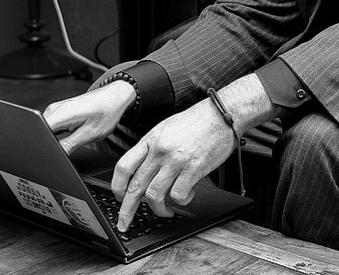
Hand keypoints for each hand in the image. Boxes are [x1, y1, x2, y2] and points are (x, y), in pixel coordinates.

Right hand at [42, 81, 135, 154]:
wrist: (113, 97)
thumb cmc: (107, 111)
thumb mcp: (90, 134)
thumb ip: (69, 145)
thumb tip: (54, 156)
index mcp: (62, 113)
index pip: (39, 132)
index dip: (42, 146)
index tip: (50, 154)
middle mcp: (55, 109)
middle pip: (40, 132)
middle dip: (48, 144)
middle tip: (68, 146)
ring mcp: (55, 109)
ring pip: (44, 130)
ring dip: (53, 139)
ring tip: (74, 136)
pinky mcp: (58, 112)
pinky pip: (50, 126)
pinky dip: (57, 134)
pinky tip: (71, 133)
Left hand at [110, 97, 232, 228]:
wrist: (221, 115)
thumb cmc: (197, 121)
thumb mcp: (166, 128)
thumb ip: (152, 148)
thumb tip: (142, 170)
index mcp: (151, 140)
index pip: (124, 167)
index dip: (117, 187)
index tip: (119, 197)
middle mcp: (160, 150)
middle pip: (135, 186)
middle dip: (127, 210)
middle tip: (125, 222)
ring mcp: (176, 160)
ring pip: (155, 195)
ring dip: (158, 209)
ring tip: (165, 211)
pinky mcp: (193, 169)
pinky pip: (179, 195)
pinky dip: (181, 200)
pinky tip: (187, 195)